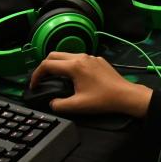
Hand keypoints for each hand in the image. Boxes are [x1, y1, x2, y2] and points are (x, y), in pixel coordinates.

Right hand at [30, 53, 152, 117]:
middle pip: (54, 55)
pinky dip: (70, 65)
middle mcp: (81, 57)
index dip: (36, 75)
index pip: (47, 65)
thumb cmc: (103, 100)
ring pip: (66, 55)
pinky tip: (74, 77)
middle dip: (44, 66)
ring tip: (55, 78)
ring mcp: (90, 57)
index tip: (34, 85)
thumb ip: (59, 105)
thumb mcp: (78, 106)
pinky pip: (78, 58)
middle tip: (42, 79)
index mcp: (74, 66)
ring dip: (57, 64)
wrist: (126, 96)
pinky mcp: (98, 60)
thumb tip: (52, 103)